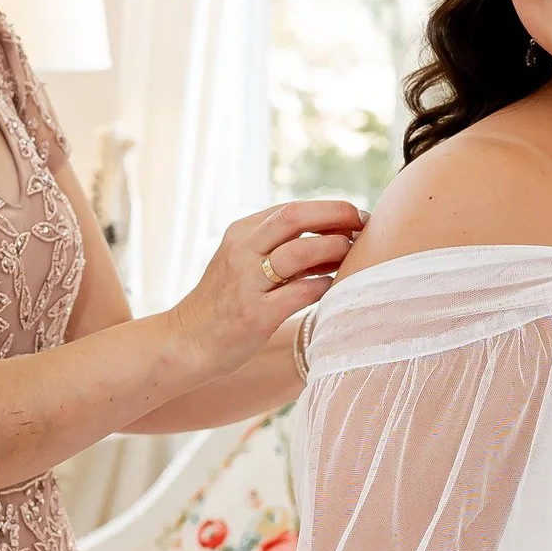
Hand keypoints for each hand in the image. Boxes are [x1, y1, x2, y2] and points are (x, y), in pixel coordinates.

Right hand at [166, 200, 362, 382]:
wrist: (187, 342)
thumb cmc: (226, 302)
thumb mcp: (243, 262)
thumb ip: (278, 246)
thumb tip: (336, 236)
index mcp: (241, 233)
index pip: (291, 209)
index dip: (329, 209)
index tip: (357, 217)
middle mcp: (241, 251)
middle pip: (294, 218)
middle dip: (336, 216)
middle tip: (364, 226)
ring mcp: (247, 283)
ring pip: (299, 253)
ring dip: (334, 250)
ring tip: (354, 256)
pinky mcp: (255, 315)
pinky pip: (300, 293)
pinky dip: (324, 286)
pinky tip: (336, 288)